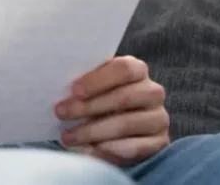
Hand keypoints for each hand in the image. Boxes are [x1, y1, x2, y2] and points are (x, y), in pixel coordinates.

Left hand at [54, 56, 168, 166]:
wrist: (119, 128)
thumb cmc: (101, 99)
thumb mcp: (95, 87)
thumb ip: (85, 83)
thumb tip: (59, 85)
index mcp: (138, 70)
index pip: (124, 69)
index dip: (98, 79)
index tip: (73, 90)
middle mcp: (153, 92)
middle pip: (123, 97)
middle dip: (88, 107)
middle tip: (61, 113)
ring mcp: (159, 118)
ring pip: (125, 123)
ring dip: (92, 131)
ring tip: (67, 137)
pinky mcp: (159, 143)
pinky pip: (134, 147)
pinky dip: (108, 149)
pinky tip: (88, 150)